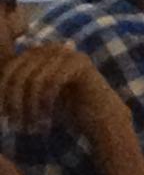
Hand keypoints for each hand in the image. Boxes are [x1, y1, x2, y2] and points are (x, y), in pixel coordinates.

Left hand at [0, 43, 125, 138]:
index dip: (3, 92)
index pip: (9, 67)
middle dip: (14, 101)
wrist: (102, 120)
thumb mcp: (34, 97)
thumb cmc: (66, 111)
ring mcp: (67, 53)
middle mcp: (50, 48)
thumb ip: (17, 87)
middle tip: (16, 124)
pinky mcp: (80, 63)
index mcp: (37, 53)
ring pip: (34, 78)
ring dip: (29, 106)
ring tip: (30, 126)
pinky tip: (46, 120)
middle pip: (19, 72)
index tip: (4, 116)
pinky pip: (52, 81)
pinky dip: (45, 103)